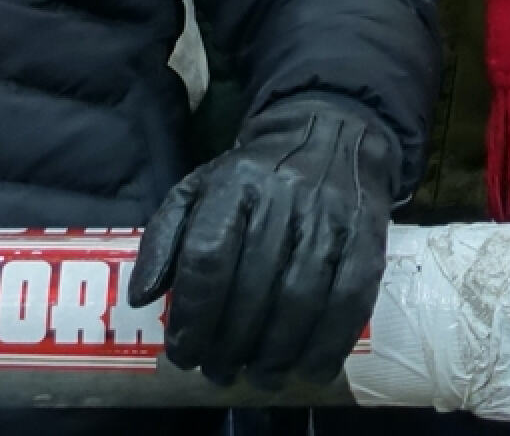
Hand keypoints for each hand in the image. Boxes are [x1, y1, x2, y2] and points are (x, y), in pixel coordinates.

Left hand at [129, 96, 399, 387]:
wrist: (332, 132)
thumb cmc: (256, 176)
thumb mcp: (200, 188)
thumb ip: (164, 238)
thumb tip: (142, 298)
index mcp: (234, 183)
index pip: (208, 256)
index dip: (193, 314)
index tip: (183, 353)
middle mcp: (284, 198)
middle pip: (253, 287)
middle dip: (230, 345)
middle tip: (218, 373)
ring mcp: (330, 218)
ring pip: (300, 300)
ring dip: (275, 353)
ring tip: (258, 377)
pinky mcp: (367, 238)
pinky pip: (349, 301)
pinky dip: (327, 345)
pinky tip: (308, 369)